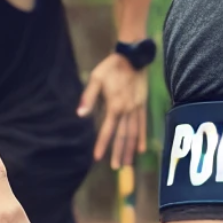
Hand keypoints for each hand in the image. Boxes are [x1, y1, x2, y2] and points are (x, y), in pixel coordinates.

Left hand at [80, 52, 148, 168]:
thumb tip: (80, 114)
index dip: (102, 144)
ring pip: (134, 133)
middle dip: (119, 152)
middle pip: (123, 135)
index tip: (97, 158)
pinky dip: (142, 137)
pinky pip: (143, 124)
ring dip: (130, 149)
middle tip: (116, 167)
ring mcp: (137, 108)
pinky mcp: (143, 104)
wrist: (133, 55)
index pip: (107, 130)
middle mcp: (128, 110)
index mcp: (115, 105)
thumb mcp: (95, 79)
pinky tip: (141, 149)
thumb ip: (88, 98)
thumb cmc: (111, 67)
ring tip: (128, 163)